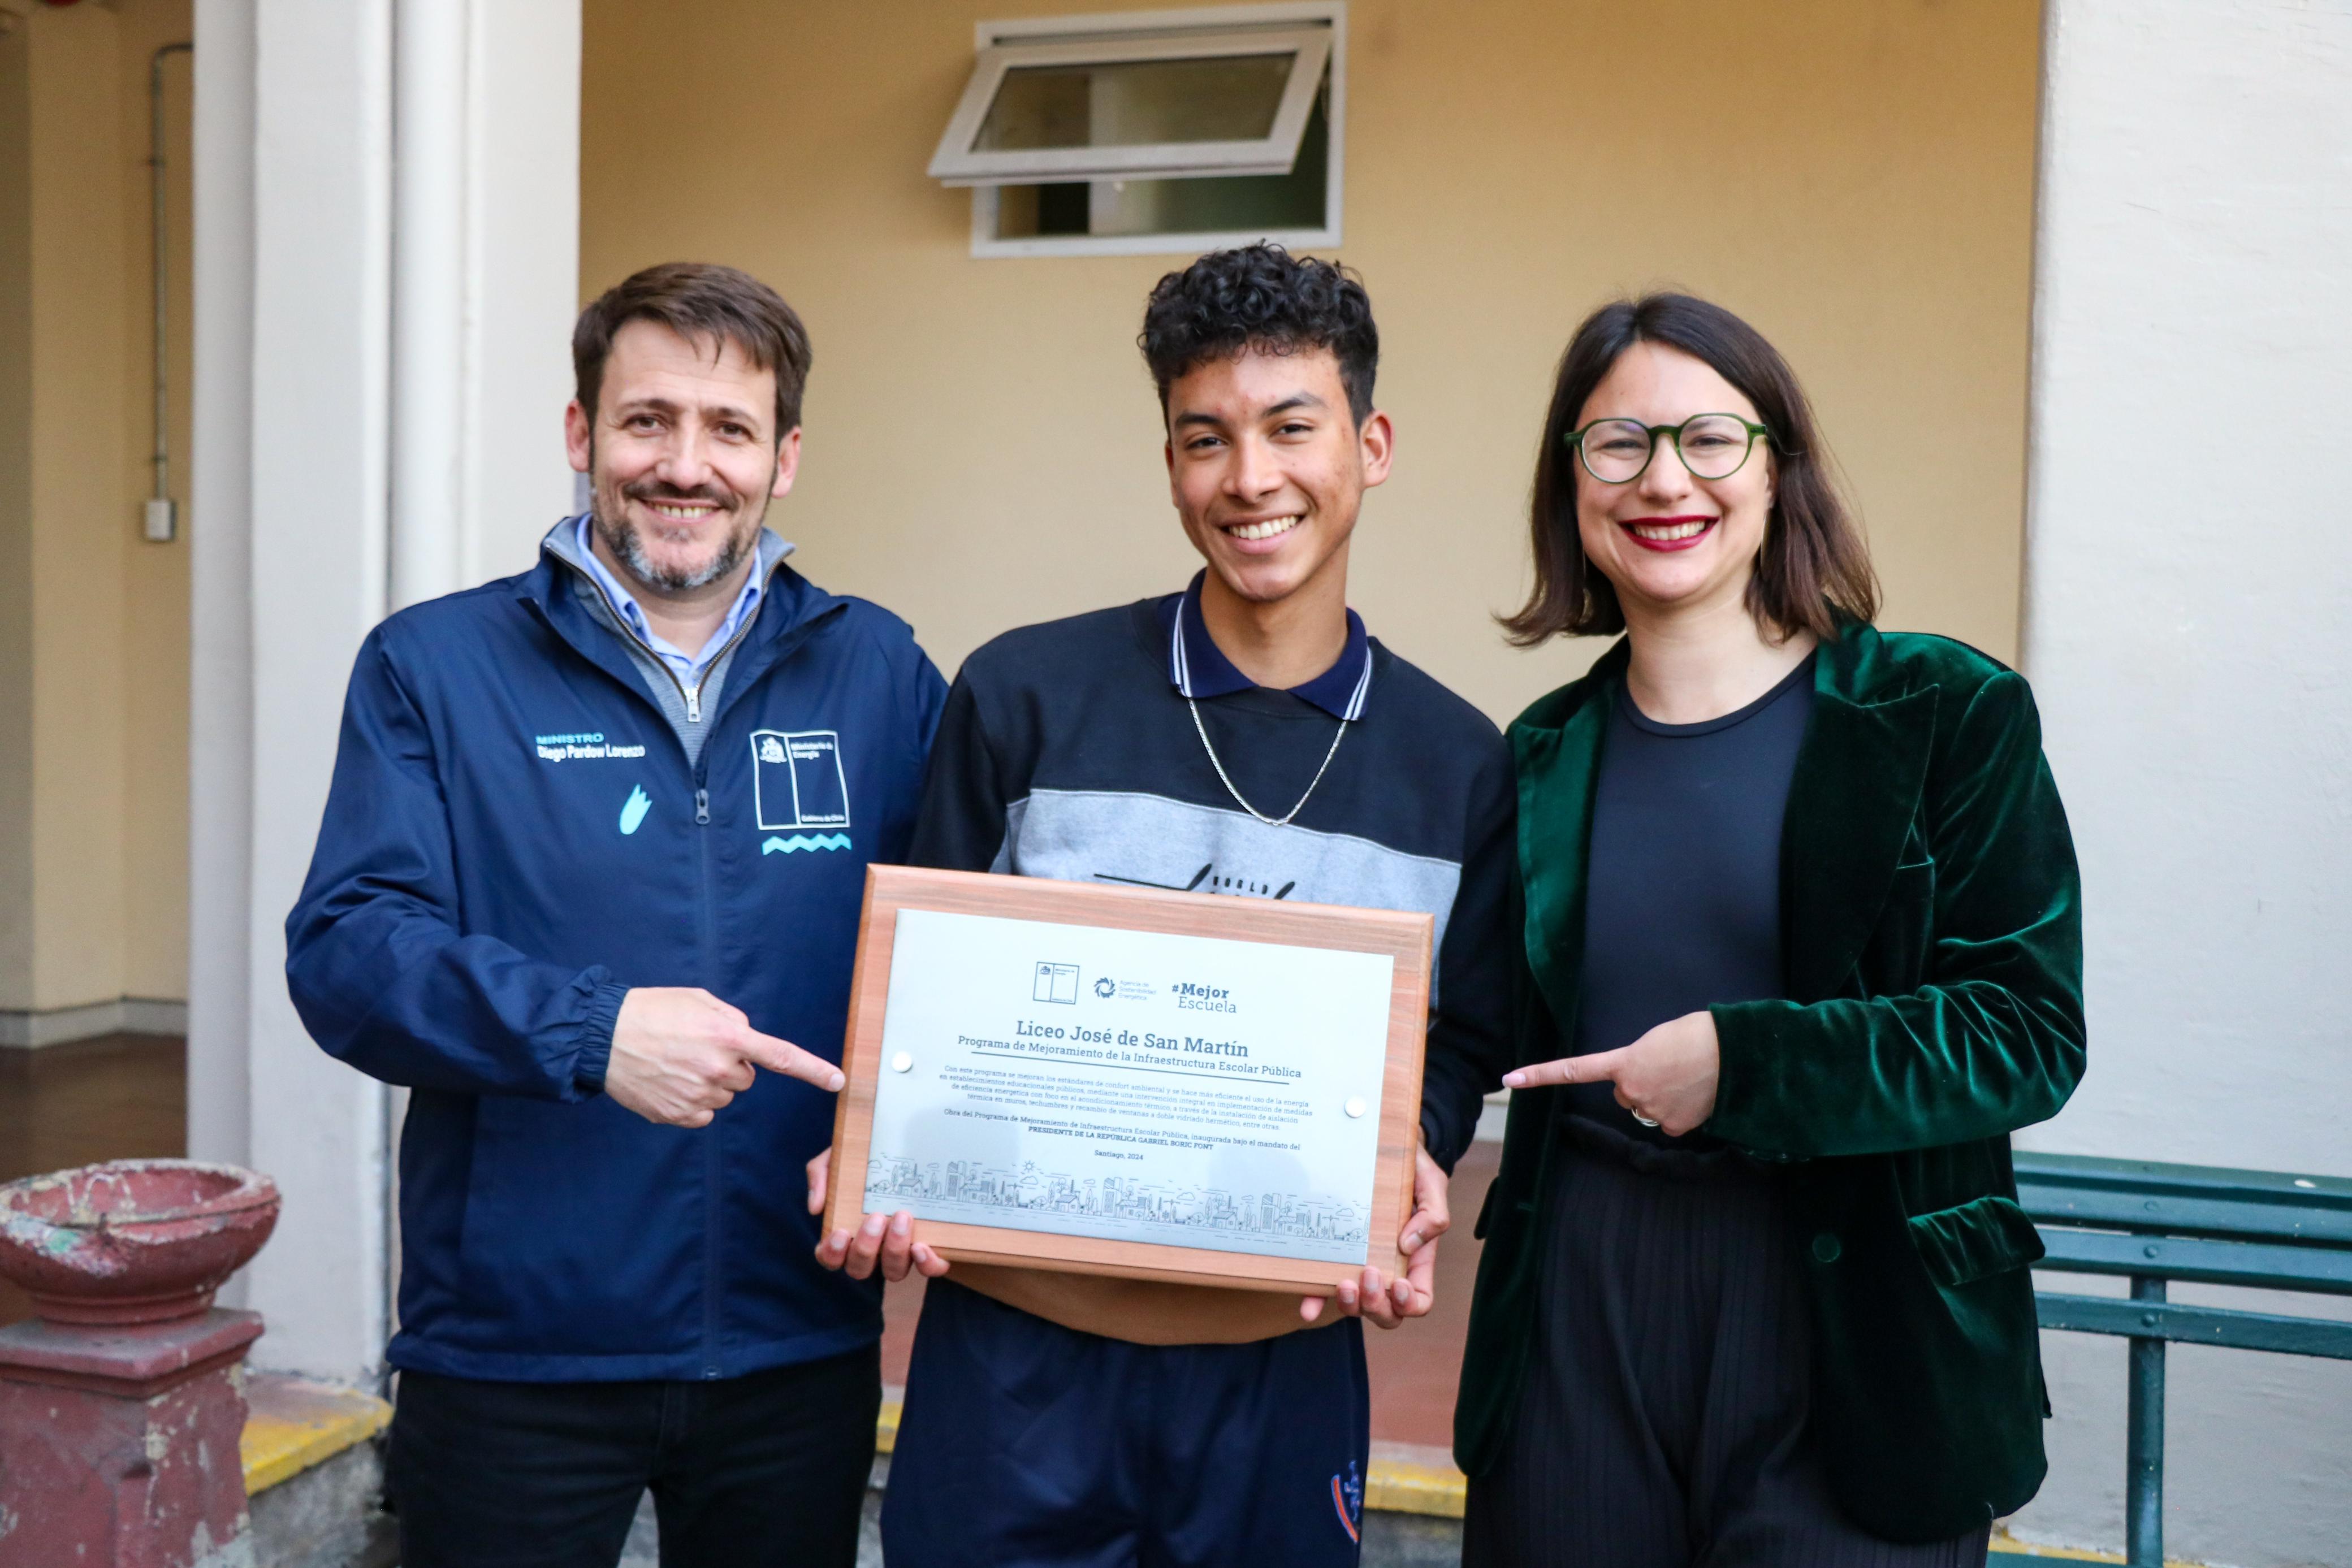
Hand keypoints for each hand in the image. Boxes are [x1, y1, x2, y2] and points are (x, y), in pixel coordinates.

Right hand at [601, 987, 844, 1127]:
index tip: (839, 1082)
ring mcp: (698, 1094)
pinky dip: (692, 1101)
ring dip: (709, 1082)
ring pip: (724, 1096)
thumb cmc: (652, 1011)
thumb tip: (748, 1039)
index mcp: (728, 1035)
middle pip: (746, 1078)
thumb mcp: (698, 999)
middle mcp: (718, 1068)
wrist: (602, 1036)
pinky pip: (704, 1113)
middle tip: (696, 1049)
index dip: (813, 1070)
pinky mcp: (679, 1115)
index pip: (781, 1056)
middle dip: (730, 1065)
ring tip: (676, 1062)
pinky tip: (669, 1082)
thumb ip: (732, 1019)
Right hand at [809, 1148, 948, 1282]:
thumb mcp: (838, 1158)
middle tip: (875, 1218)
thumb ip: (821, 1175)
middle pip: (860, 1268)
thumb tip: (816, 1208)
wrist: (912, 1144)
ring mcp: (901, 1251)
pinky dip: (926, 1264)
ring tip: (901, 1217)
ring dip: (894, 1249)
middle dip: (865, 1247)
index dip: (832, 1253)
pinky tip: (921, 1246)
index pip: (830, 1258)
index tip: (840, 1232)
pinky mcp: (930, 1249)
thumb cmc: (867, 1159)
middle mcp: (872, 1249)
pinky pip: (930, 1270)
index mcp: (847, 1234)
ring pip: (893, 1272)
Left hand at [1300, 1148, 1447, 1328]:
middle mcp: (1387, 1270)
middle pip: (1387, 1312)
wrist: (1380, 1150)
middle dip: (1377, 1306)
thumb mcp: (1431, 1184)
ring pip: (1357, 1306)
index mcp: (1415, 1260)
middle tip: (1368, 1276)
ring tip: (1342, 1284)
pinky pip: (1323, 1288)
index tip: (1399, 1285)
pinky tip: (1307, 1307)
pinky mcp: (1334, 1258)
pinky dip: (1316, 1301)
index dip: (1410, 1304)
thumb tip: (1407, 1245)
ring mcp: (1358, 1267)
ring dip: (1350, 1306)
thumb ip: (1433, 1213)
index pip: (1419, 1300)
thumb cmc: (1411, 1170)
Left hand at [1502, 1009, 1719, 1136]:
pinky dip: (1680, 1112)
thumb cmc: (1694, 1035)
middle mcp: (1630, 1091)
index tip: (1511, 1080)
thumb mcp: (1655, 1040)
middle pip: (1625, 1094)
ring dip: (1661, 1097)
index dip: (1540, 1074)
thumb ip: (1637, 1060)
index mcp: (1622, 1063)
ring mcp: (1651, 1111)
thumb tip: (1641, 1081)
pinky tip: (1695, 1096)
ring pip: (1647, 1108)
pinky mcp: (1674, 1127)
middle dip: (1639, 1084)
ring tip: (1685, 1079)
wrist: (1730, 1053)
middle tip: (1666, 1069)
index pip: (1574, 1069)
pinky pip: (1669, 1122)